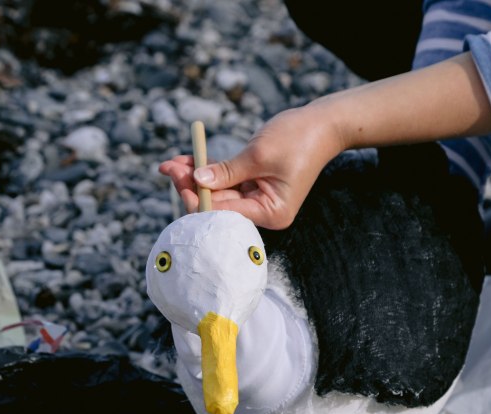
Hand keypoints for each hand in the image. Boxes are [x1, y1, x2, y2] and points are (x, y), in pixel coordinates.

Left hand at [158, 105, 343, 228]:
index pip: (225, 212)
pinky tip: (187, 161)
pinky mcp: (254, 186)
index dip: (199, 198)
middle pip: (219, 204)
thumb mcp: (258, 154)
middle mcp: (264, 212)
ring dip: (196, 176)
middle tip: (167, 167)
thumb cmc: (298, 138)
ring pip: (219, 191)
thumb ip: (227, 171)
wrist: (324, 124)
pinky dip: (209, 170)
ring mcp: (259, 200)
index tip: (178, 179)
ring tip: (171, 162)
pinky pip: (226, 181)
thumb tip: (196, 180)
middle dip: (192, 185)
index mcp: (271, 213)